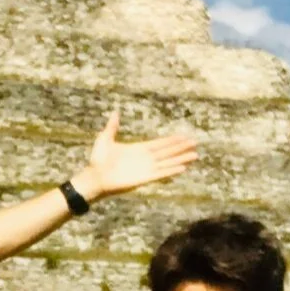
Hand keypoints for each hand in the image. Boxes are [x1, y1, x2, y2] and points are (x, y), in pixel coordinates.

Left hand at [75, 108, 200, 201]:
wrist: (94, 176)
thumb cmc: (98, 160)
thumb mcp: (105, 139)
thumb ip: (112, 127)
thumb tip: (115, 112)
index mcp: (138, 149)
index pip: (160, 144)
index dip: (172, 140)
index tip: (184, 136)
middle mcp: (145, 159)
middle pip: (167, 152)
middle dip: (181, 147)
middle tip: (195, 143)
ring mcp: (145, 169)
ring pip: (168, 162)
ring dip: (181, 159)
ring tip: (195, 155)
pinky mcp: (143, 178)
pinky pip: (161, 173)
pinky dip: (171, 170)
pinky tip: (183, 167)